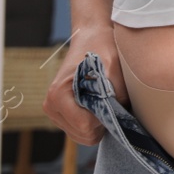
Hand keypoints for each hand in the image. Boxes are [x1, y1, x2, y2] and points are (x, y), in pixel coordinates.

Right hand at [44, 24, 125, 146]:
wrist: (91, 37)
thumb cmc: (102, 49)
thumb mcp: (114, 69)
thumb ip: (117, 94)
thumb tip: (122, 118)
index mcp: (59, 95)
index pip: (85, 126)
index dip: (105, 118)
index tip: (112, 99)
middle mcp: (51, 106)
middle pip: (83, 135)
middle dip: (101, 122)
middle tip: (109, 98)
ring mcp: (53, 111)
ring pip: (82, 135)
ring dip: (97, 122)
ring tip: (102, 99)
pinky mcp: (60, 113)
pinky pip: (80, 130)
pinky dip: (92, 122)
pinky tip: (97, 103)